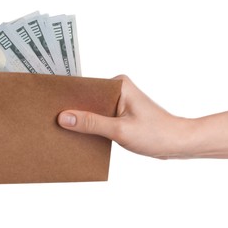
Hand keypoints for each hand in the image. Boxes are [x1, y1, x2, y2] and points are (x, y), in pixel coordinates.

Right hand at [58, 75, 192, 158]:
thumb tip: (64, 117)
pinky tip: (80, 136)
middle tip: (53, 121)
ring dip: (82, 120)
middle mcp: (118, 89)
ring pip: (93, 110)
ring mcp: (119, 101)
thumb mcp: (120, 130)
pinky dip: (92, 126)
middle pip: (88, 99)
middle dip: (74, 110)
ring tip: (64, 130)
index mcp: (119, 84)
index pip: (86, 88)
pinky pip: (100, 118)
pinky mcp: (120, 113)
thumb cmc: (155, 133)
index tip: (51, 107)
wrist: (176, 143)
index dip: (69, 98)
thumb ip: (91, 123)